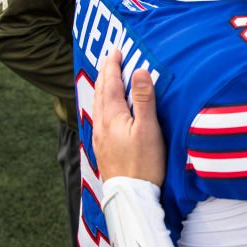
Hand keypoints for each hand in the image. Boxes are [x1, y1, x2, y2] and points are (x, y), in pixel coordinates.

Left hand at [92, 49, 165, 186]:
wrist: (130, 195)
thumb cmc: (144, 163)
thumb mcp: (148, 129)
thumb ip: (144, 99)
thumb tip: (139, 71)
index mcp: (112, 116)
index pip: (111, 83)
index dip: (113, 66)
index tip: (116, 50)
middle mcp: (102, 124)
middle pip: (101, 92)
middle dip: (106, 73)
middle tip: (111, 58)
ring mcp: (100, 137)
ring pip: (98, 104)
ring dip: (103, 88)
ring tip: (107, 78)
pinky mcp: (103, 148)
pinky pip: (99, 117)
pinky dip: (103, 103)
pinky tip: (106, 110)